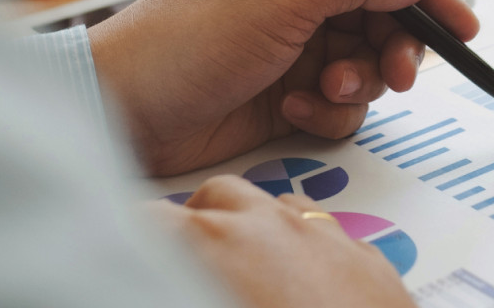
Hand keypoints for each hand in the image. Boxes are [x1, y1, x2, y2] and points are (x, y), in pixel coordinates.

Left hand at [90, 0, 478, 175]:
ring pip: (363, 59)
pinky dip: (329, 108)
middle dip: (392, 46)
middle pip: (377, 13)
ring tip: (325, 91)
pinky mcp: (286, 88)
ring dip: (357, 80)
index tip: (462, 27)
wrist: (125, 111)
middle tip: (397, 76)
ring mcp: (291, 41)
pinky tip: (298, 110)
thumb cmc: (187, 39)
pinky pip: (338, 97)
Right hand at [154, 175, 414, 307]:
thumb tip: (161, 284)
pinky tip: (302, 281)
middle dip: (194, 221)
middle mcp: (269, 224)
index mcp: (217, 243)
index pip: (152, 219)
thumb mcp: (209, 297)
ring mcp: (323, 233)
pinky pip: (322, 230)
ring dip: (251, 226)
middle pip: (216, 197)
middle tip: (184, 260)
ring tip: (244, 268)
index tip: (128, 256)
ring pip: (272, 204)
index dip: (134, 237)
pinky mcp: (365, 255)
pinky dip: (301, 244)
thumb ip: (181, 287)